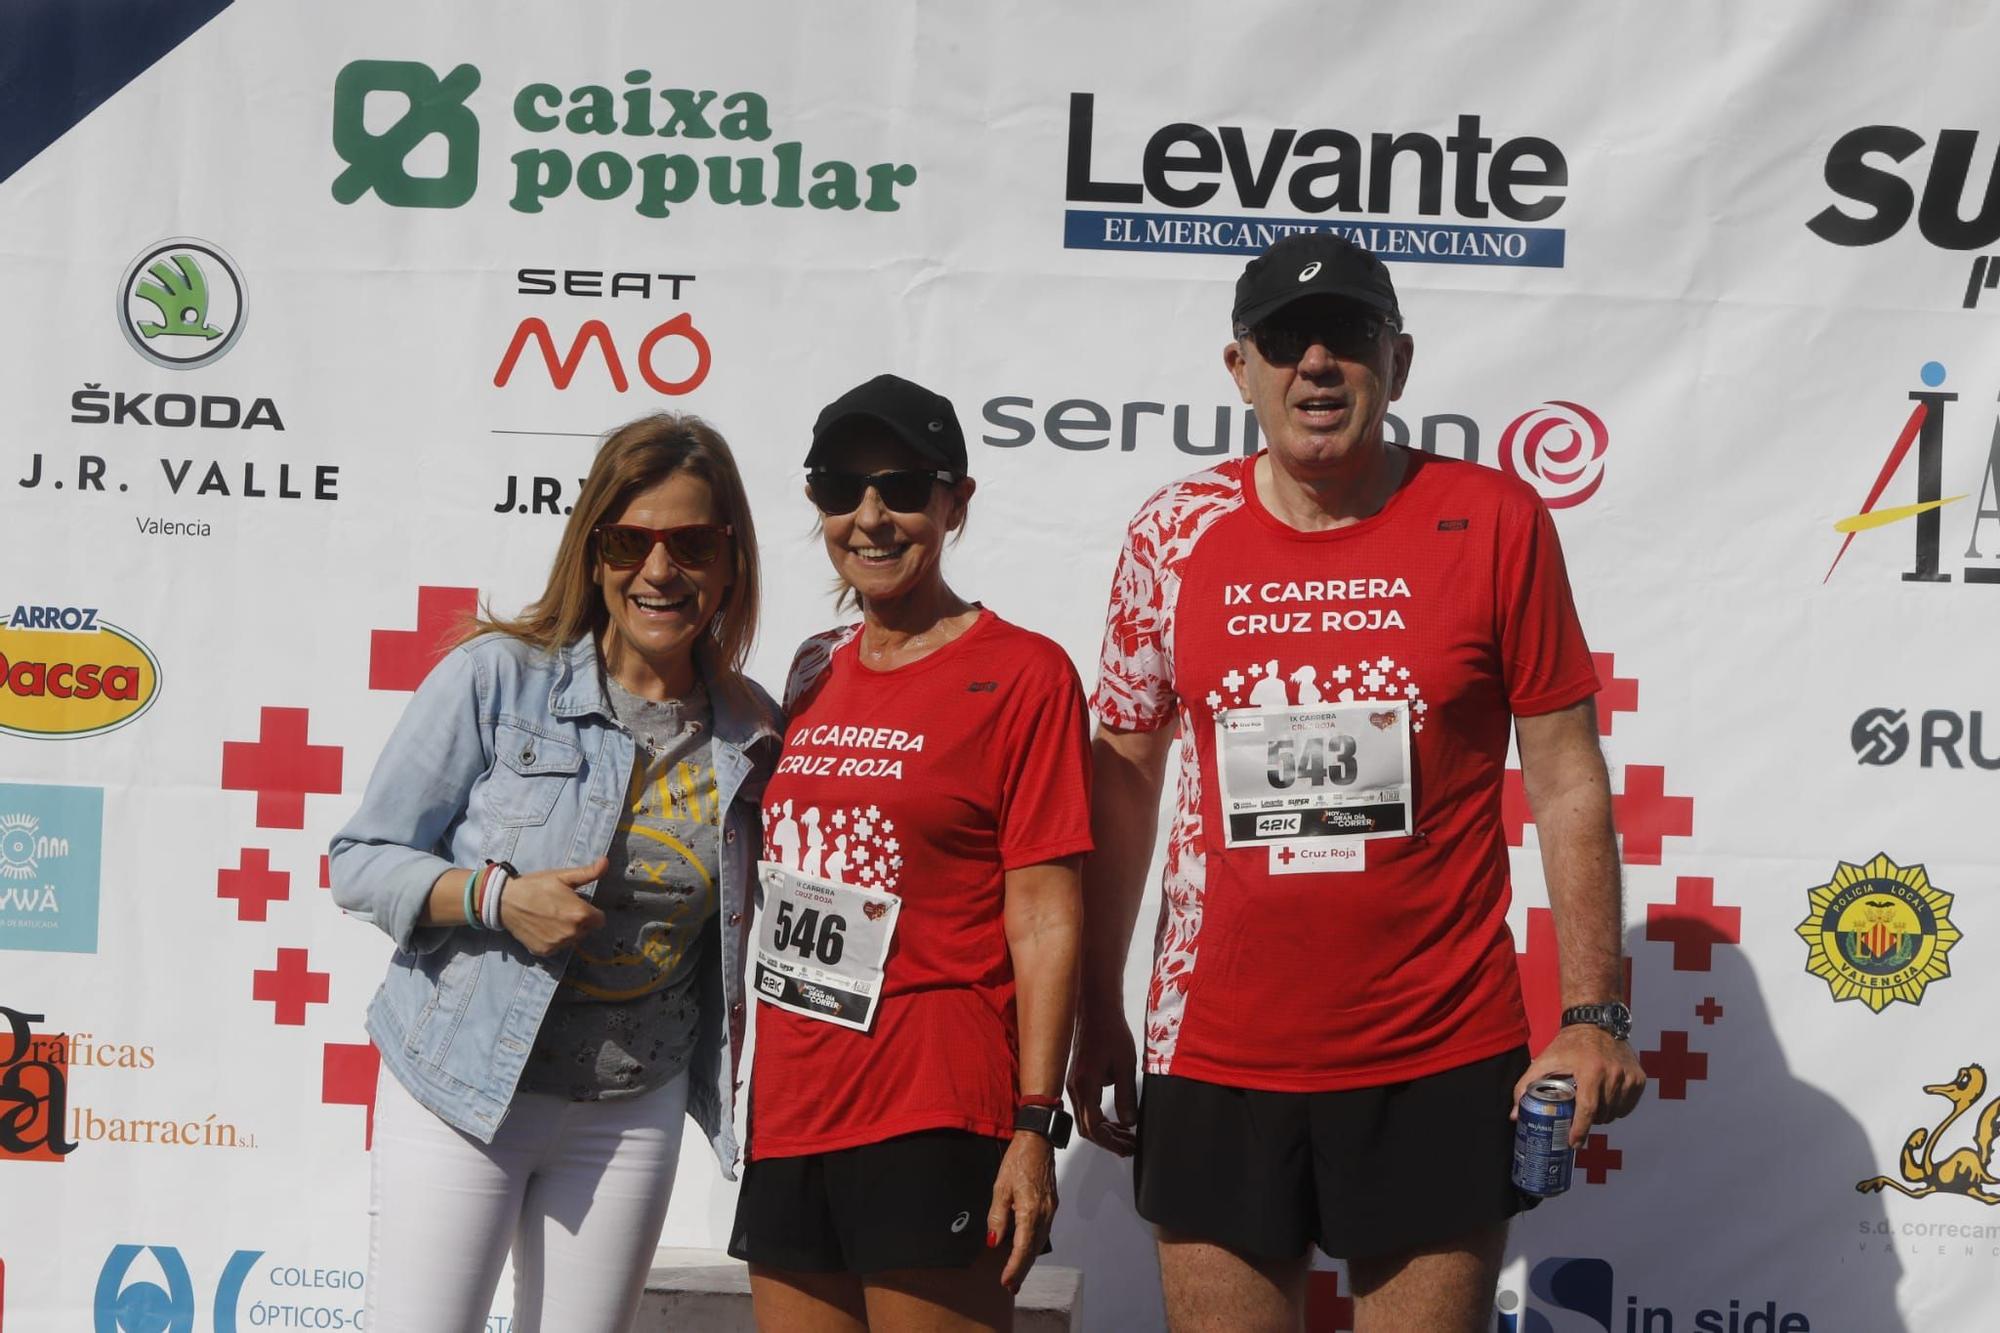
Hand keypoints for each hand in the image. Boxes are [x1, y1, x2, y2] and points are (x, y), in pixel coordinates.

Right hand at [498, 857, 608, 956]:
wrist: (506, 900)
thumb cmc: (536, 886)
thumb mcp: (562, 876)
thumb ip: (588, 873)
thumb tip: (606, 862)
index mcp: (580, 914)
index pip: (600, 920)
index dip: (591, 912)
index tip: (578, 905)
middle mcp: (572, 933)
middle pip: (586, 930)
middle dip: (580, 921)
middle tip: (562, 909)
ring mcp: (558, 944)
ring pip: (572, 939)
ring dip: (567, 931)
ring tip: (551, 917)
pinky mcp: (545, 951)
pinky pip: (557, 947)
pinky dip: (553, 939)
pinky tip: (542, 927)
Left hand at [987, 1131, 1057, 1292]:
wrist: (1038, 1140)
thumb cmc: (1018, 1159)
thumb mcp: (1000, 1187)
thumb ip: (997, 1216)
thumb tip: (993, 1242)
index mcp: (1031, 1209)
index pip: (1023, 1246)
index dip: (1014, 1266)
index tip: (1006, 1281)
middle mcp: (1045, 1213)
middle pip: (1034, 1249)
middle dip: (1022, 1269)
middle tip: (1012, 1287)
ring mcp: (1051, 1210)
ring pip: (1040, 1242)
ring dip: (1029, 1260)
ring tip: (1017, 1275)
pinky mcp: (1051, 1205)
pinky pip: (1043, 1232)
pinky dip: (1034, 1246)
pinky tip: (1025, 1251)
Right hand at [1066, 1003, 1138, 1155]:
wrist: (1096, 1011)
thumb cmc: (1111, 1032)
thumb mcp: (1125, 1065)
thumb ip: (1126, 1096)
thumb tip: (1129, 1123)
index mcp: (1085, 1085)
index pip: (1093, 1127)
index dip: (1111, 1142)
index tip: (1128, 1148)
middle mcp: (1074, 1088)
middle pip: (1087, 1128)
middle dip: (1109, 1141)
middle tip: (1130, 1147)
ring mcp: (1074, 1084)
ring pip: (1086, 1119)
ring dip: (1105, 1131)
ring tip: (1127, 1137)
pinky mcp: (1077, 1080)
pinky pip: (1086, 1108)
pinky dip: (1100, 1119)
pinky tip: (1117, 1120)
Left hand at [1512, 1024, 1646, 1145]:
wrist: (1595, 1022)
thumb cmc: (1567, 1045)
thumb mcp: (1544, 1061)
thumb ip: (1526, 1086)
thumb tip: (1515, 1116)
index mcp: (1590, 1070)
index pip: (1587, 1108)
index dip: (1580, 1129)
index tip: (1574, 1143)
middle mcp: (1614, 1074)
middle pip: (1602, 1114)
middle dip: (1589, 1122)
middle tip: (1579, 1117)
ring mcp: (1629, 1076)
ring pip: (1616, 1112)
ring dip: (1604, 1116)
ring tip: (1592, 1106)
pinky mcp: (1640, 1078)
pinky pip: (1628, 1105)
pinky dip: (1617, 1108)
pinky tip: (1606, 1099)